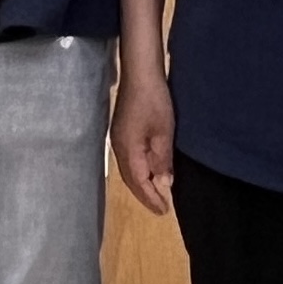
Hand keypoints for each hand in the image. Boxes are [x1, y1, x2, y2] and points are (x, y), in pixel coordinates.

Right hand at [112, 66, 176, 215]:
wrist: (140, 73)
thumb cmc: (154, 101)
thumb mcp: (164, 132)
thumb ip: (163, 160)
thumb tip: (164, 183)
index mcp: (128, 150)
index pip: (139, 182)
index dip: (151, 198)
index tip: (165, 211)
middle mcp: (119, 147)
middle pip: (130, 179)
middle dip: (145, 194)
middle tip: (161, 207)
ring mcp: (118, 138)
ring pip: (128, 169)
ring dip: (141, 183)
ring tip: (156, 192)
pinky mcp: (121, 130)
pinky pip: (129, 159)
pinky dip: (139, 170)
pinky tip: (149, 169)